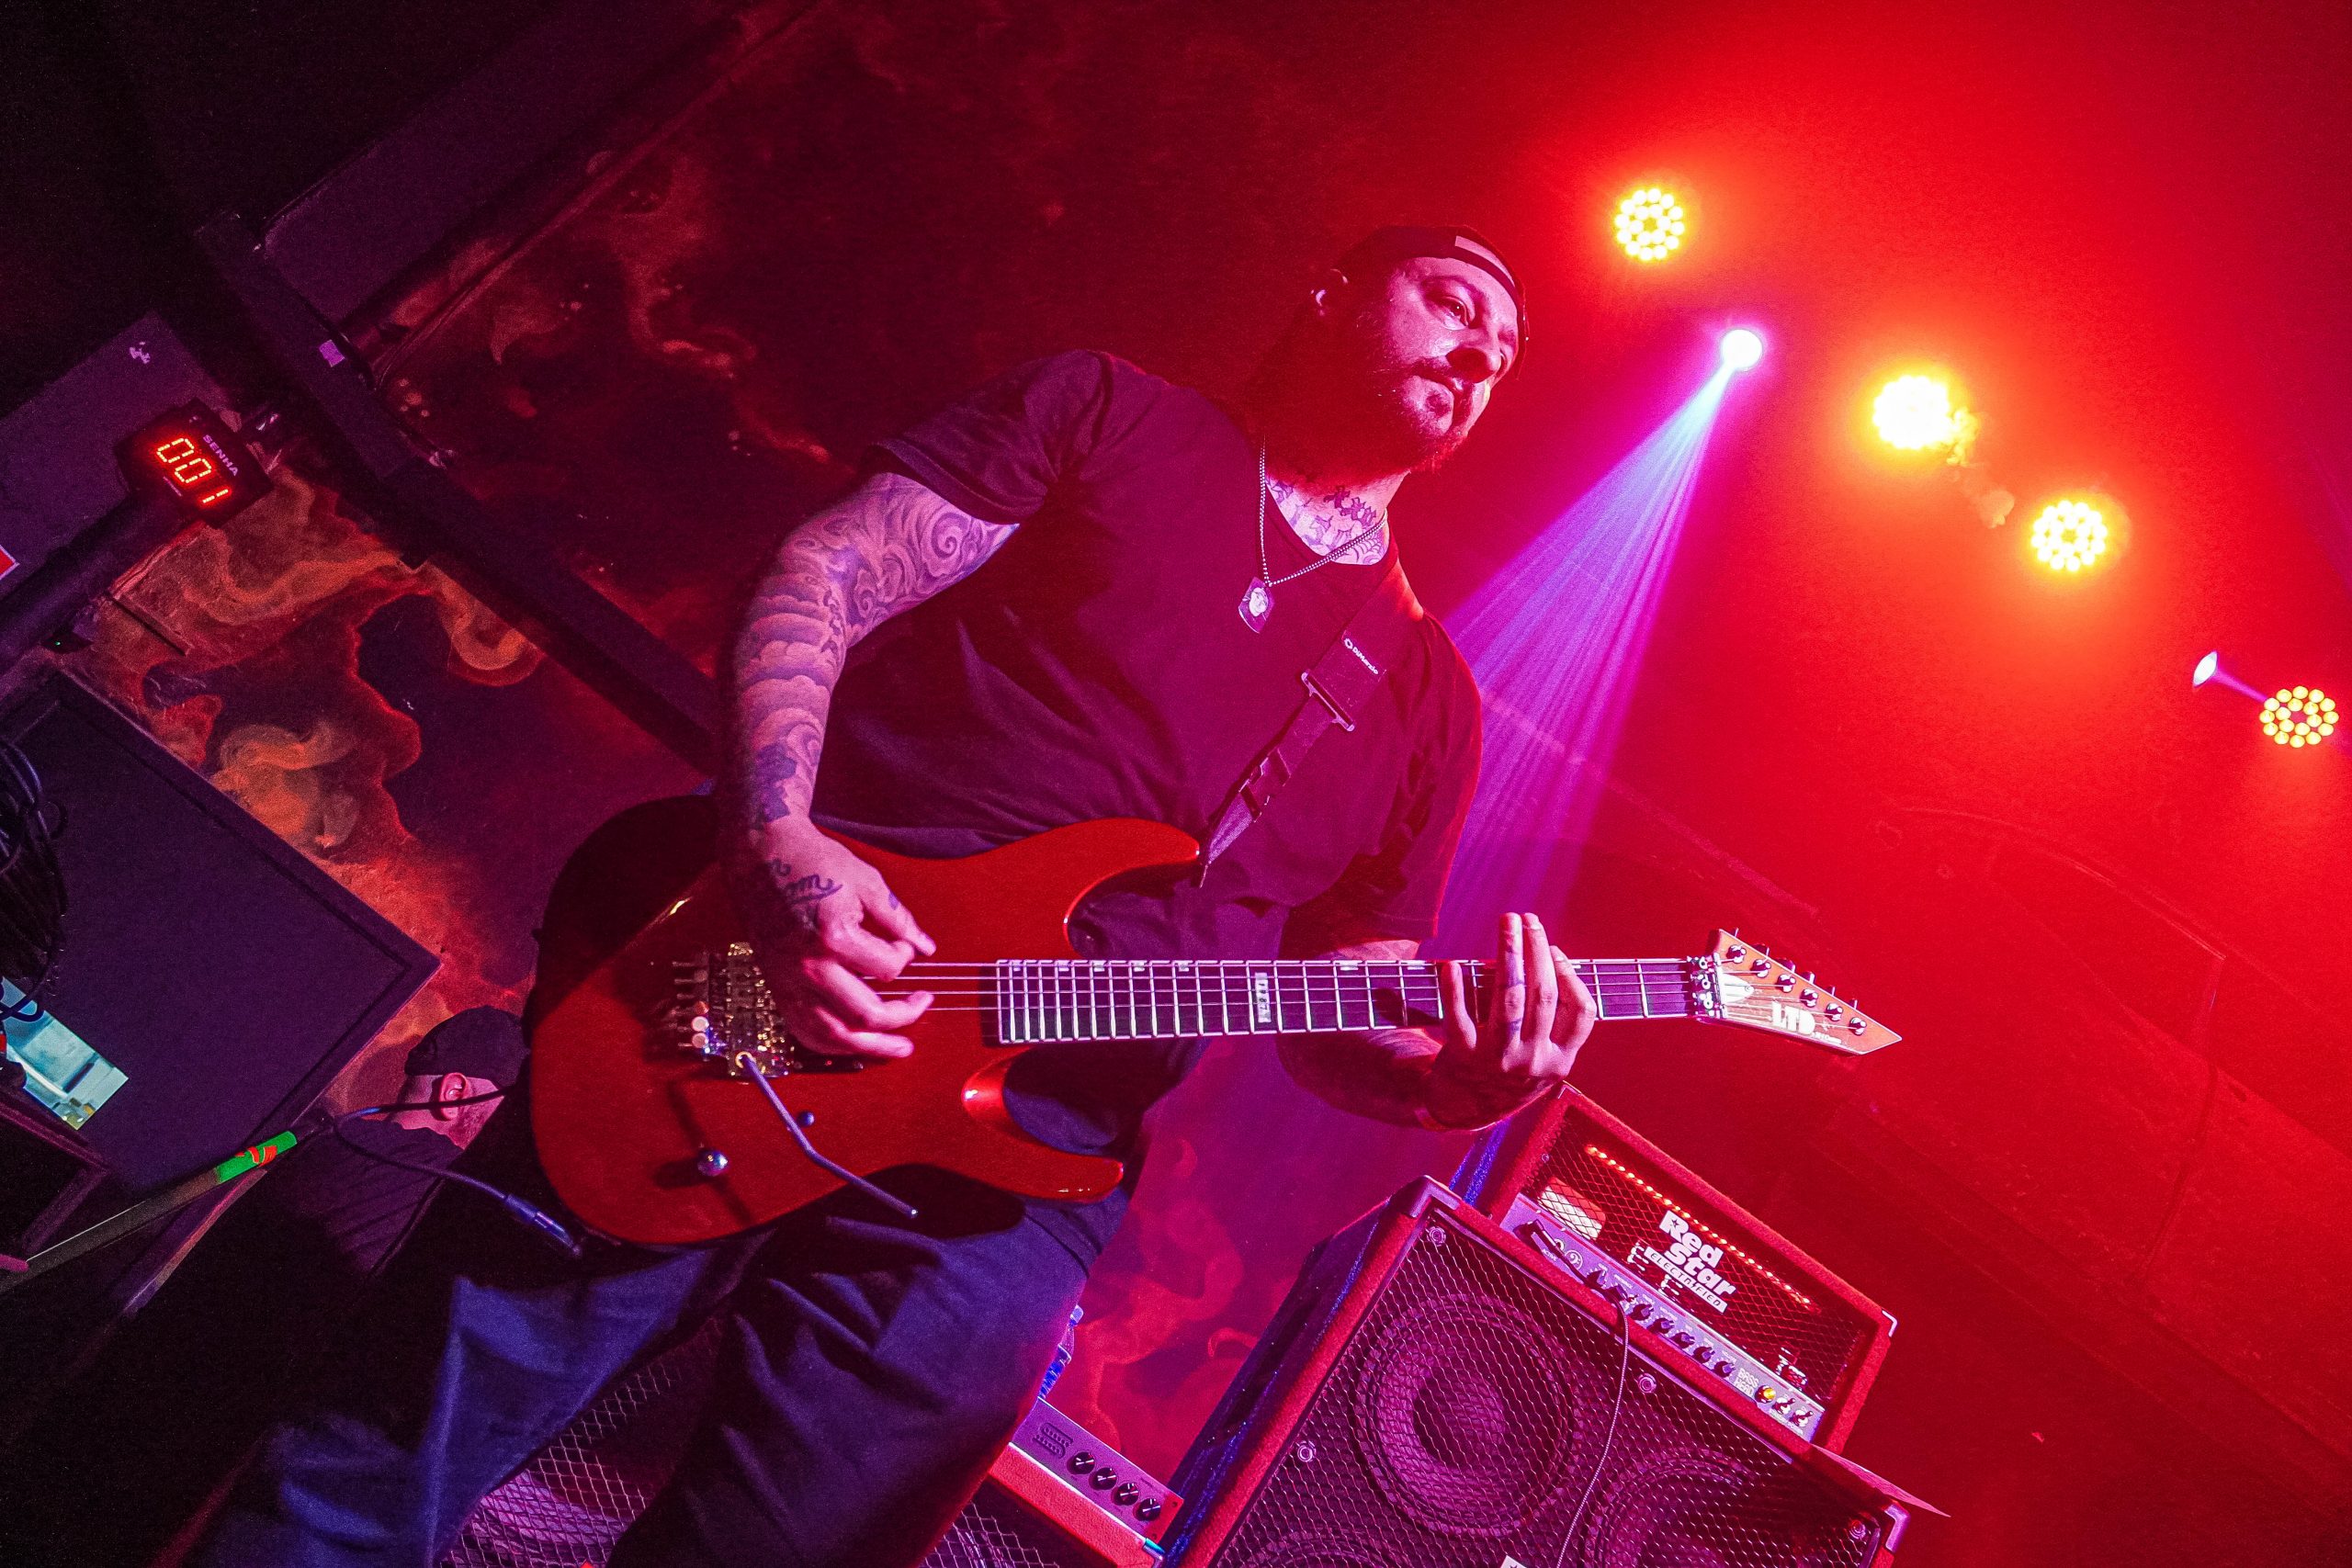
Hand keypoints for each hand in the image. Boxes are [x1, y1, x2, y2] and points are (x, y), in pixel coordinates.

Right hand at [726, 822, 935, 1059]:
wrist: (762, 855)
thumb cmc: (812, 861)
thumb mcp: (866, 883)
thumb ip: (898, 919)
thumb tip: (925, 947)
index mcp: (833, 937)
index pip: (888, 969)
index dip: (905, 956)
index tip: (905, 945)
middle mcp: (809, 967)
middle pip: (865, 1016)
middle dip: (902, 1016)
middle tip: (923, 1005)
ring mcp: (790, 981)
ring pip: (833, 1036)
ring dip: (871, 1047)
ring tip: (898, 1048)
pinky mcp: (778, 987)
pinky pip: (805, 1030)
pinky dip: (833, 1045)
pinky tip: (855, 1043)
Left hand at [1427, 912, 1594, 1128]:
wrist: (1465, 1108)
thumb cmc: (1509, 1070)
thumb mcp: (1544, 1059)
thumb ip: (1554, 1022)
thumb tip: (1550, 958)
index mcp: (1560, 1060)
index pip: (1581, 1011)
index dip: (1569, 975)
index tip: (1553, 949)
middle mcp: (1533, 1061)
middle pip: (1542, 995)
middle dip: (1536, 950)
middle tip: (1527, 920)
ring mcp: (1499, 1060)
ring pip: (1509, 999)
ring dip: (1508, 954)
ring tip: (1506, 924)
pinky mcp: (1464, 1057)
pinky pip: (1459, 1018)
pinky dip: (1455, 990)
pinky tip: (1452, 965)